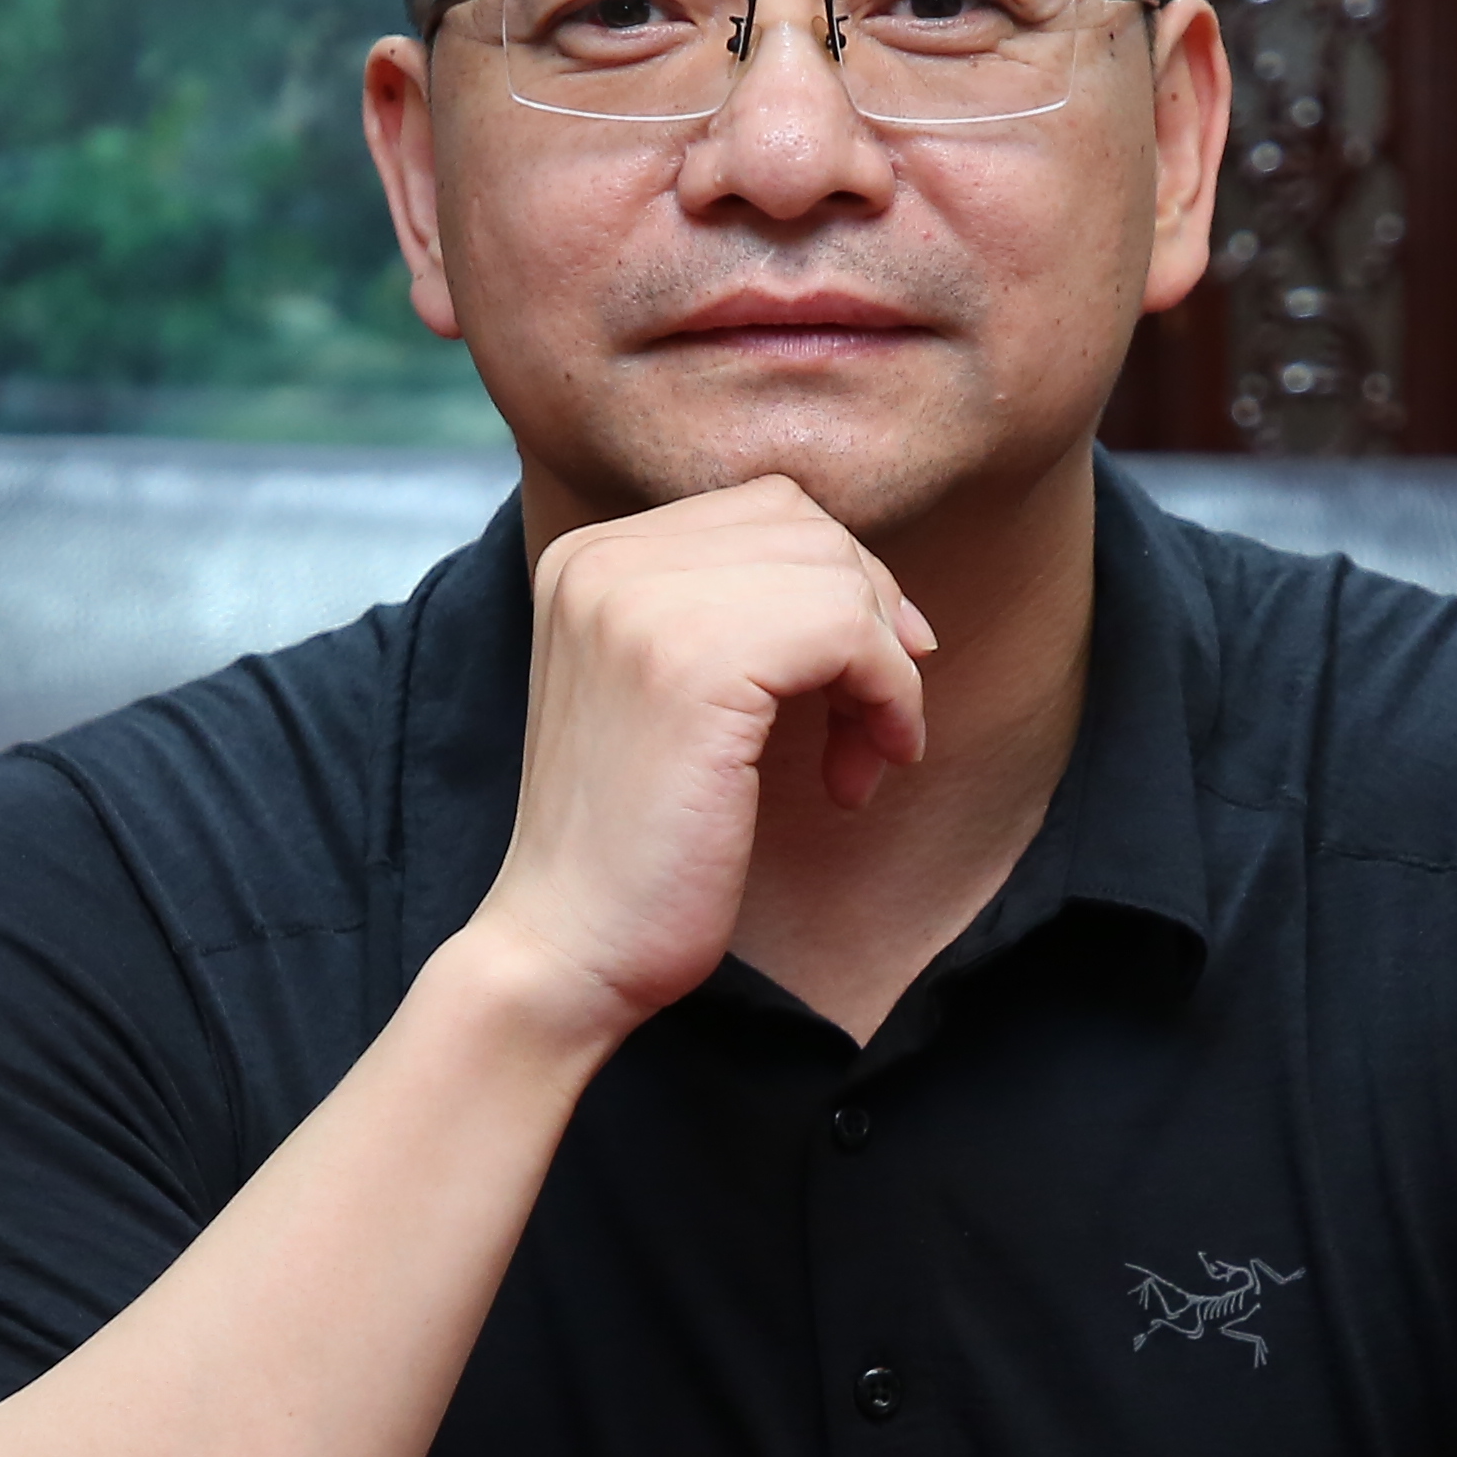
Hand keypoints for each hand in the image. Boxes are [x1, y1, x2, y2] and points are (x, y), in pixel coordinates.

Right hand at [462, 476, 929, 1034]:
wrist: (568, 948)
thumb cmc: (634, 843)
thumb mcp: (667, 691)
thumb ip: (729, 615)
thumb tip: (873, 586)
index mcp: (588, 557)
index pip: (765, 508)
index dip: (841, 583)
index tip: (865, 675)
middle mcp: (604, 560)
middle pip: (807, 528)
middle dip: (871, 621)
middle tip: (874, 726)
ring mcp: (642, 603)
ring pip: (837, 574)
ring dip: (884, 671)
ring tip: (862, 758)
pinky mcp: (695, 663)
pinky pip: (850, 632)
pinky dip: (888, 698)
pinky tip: (861, 773)